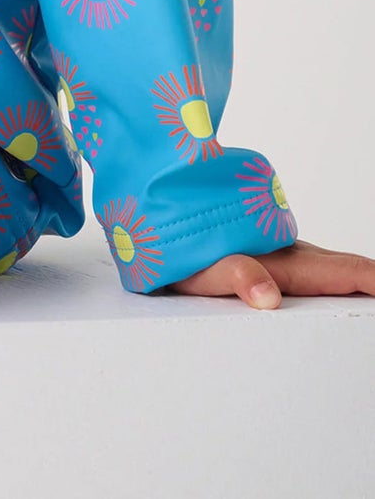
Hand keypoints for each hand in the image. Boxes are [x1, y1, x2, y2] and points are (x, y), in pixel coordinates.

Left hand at [164, 237, 374, 307]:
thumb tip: (269, 298)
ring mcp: (277, 249)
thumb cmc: (176, 245)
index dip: (372, 280)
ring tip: (365, 289)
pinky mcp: (265, 250)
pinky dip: (329, 274)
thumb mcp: (201, 267)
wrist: (152, 207)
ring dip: (350, 277)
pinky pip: (305, 263)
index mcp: (281, 261)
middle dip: (368, 280)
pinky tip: (332, 285)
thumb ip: (235, 275)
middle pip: (341, 267)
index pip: (342, 271)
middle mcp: (286, 251)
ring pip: (324, 264)